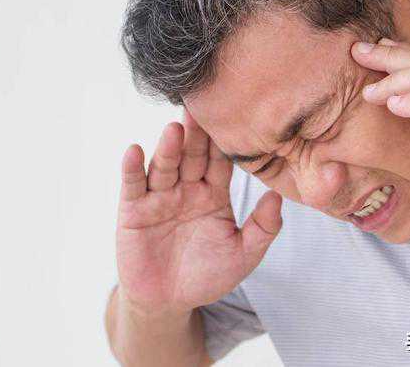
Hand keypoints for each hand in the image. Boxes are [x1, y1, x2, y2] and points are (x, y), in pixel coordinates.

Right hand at [116, 108, 282, 316]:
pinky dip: (132, 168)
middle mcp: (186, 188)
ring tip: (175, 129)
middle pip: (192, 156)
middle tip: (202, 108)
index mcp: (214, 193)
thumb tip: (278, 197)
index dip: (226, 142)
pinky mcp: (133, 209)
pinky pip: (133, 185)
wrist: (169, 301)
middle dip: (197, 134)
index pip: (221, 162)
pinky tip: (134, 151)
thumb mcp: (243, 255)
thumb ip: (262, 228)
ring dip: (168, 147)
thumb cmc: (207, 276)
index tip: (235, 116)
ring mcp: (159, 196)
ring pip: (165, 166)